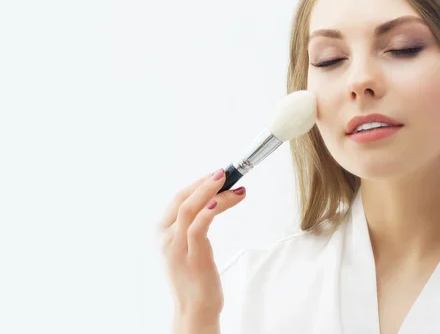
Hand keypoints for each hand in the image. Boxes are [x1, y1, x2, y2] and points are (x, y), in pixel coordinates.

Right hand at [159, 169, 246, 322]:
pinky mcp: (192, 258)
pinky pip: (197, 228)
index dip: (197, 183)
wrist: (195, 310)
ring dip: (212, 192)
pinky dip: (208, 211)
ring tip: (231, 183)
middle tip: (225, 172)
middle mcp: (165, 238)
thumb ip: (194, 225)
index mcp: (163, 233)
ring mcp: (177, 248)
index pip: (178, 198)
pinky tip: (220, 202)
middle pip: (182, 199)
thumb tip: (212, 199)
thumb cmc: (196, 276)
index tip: (216, 174)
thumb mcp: (190, 246)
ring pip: (190, 209)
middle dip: (204, 182)